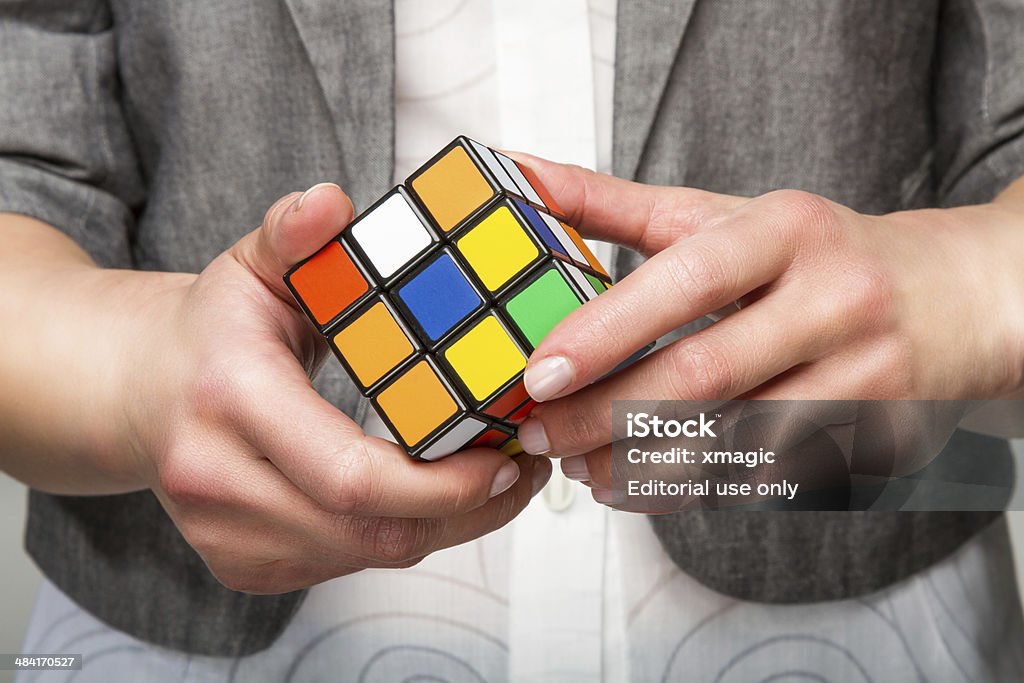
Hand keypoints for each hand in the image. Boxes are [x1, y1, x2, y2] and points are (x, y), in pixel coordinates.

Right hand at [120, 184, 549, 591]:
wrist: (140, 393)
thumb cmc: (212, 329)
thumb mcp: (253, 266)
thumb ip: (293, 233)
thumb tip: (329, 203)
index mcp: (229, 401)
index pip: (351, 475)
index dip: (441, 483)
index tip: (503, 460)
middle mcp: (217, 483)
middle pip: (368, 533)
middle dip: (462, 513)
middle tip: (519, 474)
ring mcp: (227, 536)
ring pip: (365, 557)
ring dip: (442, 528)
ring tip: (492, 485)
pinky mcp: (243, 565)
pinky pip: (344, 566)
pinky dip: (399, 537)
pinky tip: (431, 501)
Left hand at [508, 156, 1023, 498]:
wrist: (954, 298)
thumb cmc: (816, 256)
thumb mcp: (727, 217)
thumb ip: (618, 206)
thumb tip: (521, 178)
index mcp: (787, 231)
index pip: (688, 282)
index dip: (607, 332)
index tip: (539, 374)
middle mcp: (833, 299)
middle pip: (705, 375)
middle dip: (608, 417)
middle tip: (542, 436)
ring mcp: (864, 374)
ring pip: (734, 443)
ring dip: (644, 467)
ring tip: (582, 468)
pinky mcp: (873, 434)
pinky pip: (767, 477)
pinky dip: (697, 488)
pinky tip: (644, 482)